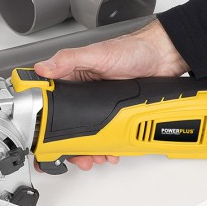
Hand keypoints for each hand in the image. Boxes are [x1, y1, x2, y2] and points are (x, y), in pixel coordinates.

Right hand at [32, 18, 189, 170]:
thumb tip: (43, 68)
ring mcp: (101, 105)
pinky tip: (110, 150)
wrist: (163, 57)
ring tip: (95, 156)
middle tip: (75, 155)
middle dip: (71, 144)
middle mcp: (84, 93)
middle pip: (69, 125)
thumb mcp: (96, 54)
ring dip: (89, 149)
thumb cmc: (131, 49)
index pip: (51, 101)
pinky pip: (108, 134)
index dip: (45, 121)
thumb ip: (68, 60)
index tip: (44, 138)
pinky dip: (108, 146)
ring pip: (89, 134)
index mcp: (73, 77)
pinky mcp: (117, 113)